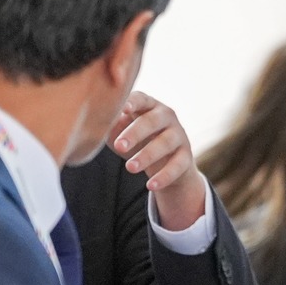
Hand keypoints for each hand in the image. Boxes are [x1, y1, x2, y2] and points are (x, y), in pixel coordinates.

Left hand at [111, 92, 207, 229]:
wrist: (166, 163)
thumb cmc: (137, 140)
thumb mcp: (120, 132)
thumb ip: (110, 127)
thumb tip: (98, 125)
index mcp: (149, 105)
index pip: (141, 99)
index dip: (133, 102)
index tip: (122, 109)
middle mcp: (167, 117)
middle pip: (153, 121)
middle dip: (135, 133)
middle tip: (118, 146)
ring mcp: (179, 135)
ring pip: (166, 143)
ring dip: (147, 155)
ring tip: (130, 168)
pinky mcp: (186, 157)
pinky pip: (178, 166)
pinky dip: (164, 176)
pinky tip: (151, 185)